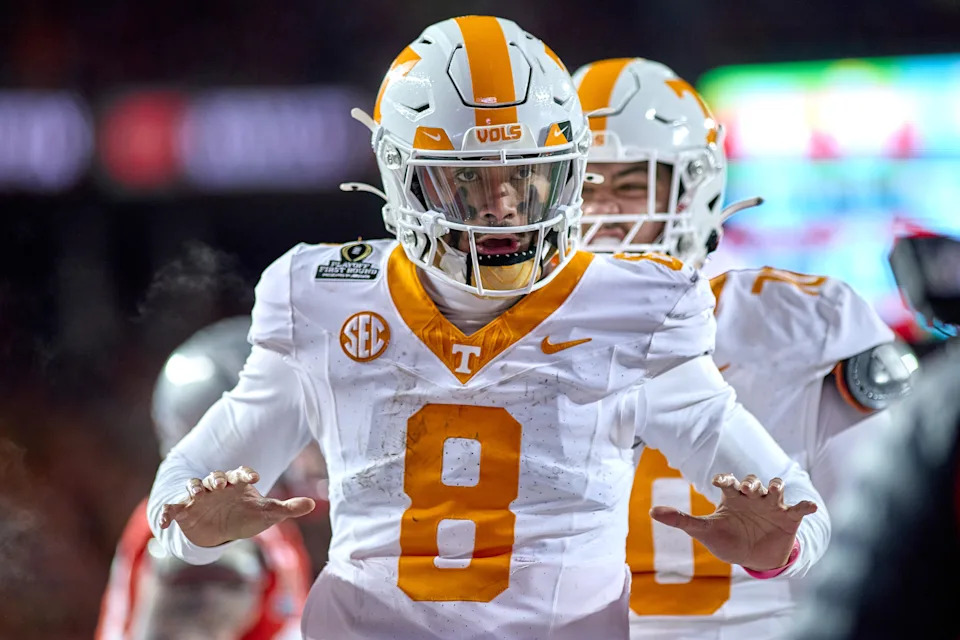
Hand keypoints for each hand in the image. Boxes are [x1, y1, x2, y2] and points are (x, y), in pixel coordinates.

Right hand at [160, 466, 315, 547]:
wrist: (219, 530)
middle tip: (221, 484)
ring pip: (194, 485)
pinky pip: (172, 507)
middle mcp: (217, 487)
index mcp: (237, 484)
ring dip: (195, 487)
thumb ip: (287, 508)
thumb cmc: (245, 517)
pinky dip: (166, 511)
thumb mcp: (266, 514)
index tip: (255, 479)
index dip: (247, 474)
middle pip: (216, 476)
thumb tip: (312, 504)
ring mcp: (198, 497)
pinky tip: (164, 520)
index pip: (241, 473)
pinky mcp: (183, 510)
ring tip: (197, 492)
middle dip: (218, 478)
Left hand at [650, 473, 816, 571]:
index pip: (729, 480)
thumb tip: (651, 511)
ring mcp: (771, 506)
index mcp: (732, 496)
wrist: (752, 558)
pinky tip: (808, 507)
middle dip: (752, 482)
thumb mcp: (703, 530)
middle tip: (748, 490)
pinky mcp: (788, 518)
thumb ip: (680, 520)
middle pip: (754, 481)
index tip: (721, 481)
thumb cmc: (726, 540)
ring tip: (773, 492)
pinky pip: (799, 507)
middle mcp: (753, 497)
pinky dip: (805, 505)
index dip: (726, 478)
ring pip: (776, 487)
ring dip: (775, 487)